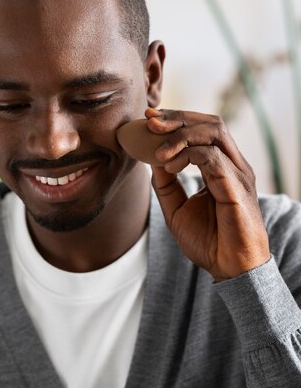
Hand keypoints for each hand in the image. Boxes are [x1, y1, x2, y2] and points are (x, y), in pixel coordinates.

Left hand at [145, 107, 269, 281]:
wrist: (231, 269)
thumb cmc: (209, 241)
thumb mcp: (176, 208)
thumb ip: (165, 183)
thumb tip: (150, 157)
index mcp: (222, 166)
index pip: (204, 128)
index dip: (177, 118)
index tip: (149, 119)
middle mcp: (234, 164)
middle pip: (210, 122)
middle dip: (177, 118)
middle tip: (149, 122)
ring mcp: (238, 173)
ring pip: (213, 132)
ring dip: (180, 135)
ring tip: (157, 151)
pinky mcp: (237, 186)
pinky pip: (212, 157)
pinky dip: (187, 156)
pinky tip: (170, 168)